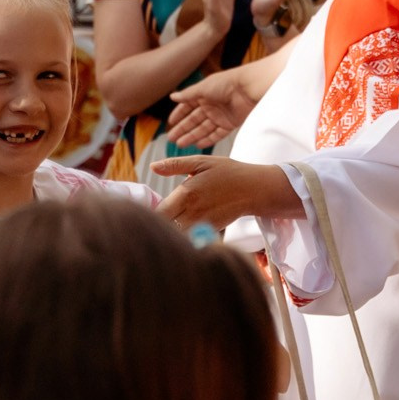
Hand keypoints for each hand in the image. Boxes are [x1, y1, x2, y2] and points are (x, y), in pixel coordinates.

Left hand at [150, 156, 291, 230]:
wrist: (254, 190)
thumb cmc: (227, 173)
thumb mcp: (202, 162)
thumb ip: (175, 165)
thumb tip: (152, 167)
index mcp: (186, 194)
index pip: (157, 212)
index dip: (147, 213)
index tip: (143, 209)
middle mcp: (192, 212)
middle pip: (164, 227)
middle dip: (156, 224)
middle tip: (150, 219)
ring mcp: (202, 224)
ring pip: (176, 235)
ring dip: (168, 231)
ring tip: (164, 223)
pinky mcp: (210, 231)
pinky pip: (190, 237)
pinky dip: (182, 234)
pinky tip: (180, 226)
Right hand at [165, 66, 255, 148]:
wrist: (249, 88)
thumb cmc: (226, 83)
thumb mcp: (202, 89)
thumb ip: (187, 95)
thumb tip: (172, 96)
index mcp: (203, 94)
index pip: (188, 106)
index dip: (179, 114)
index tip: (170, 123)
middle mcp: (211, 105)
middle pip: (194, 120)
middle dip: (183, 129)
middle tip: (171, 139)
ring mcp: (220, 115)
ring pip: (203, 129)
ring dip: (192, 136)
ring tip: (181, 144)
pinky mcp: (230, 123)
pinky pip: (217, 134)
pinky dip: (208, 140)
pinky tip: (198, 145)